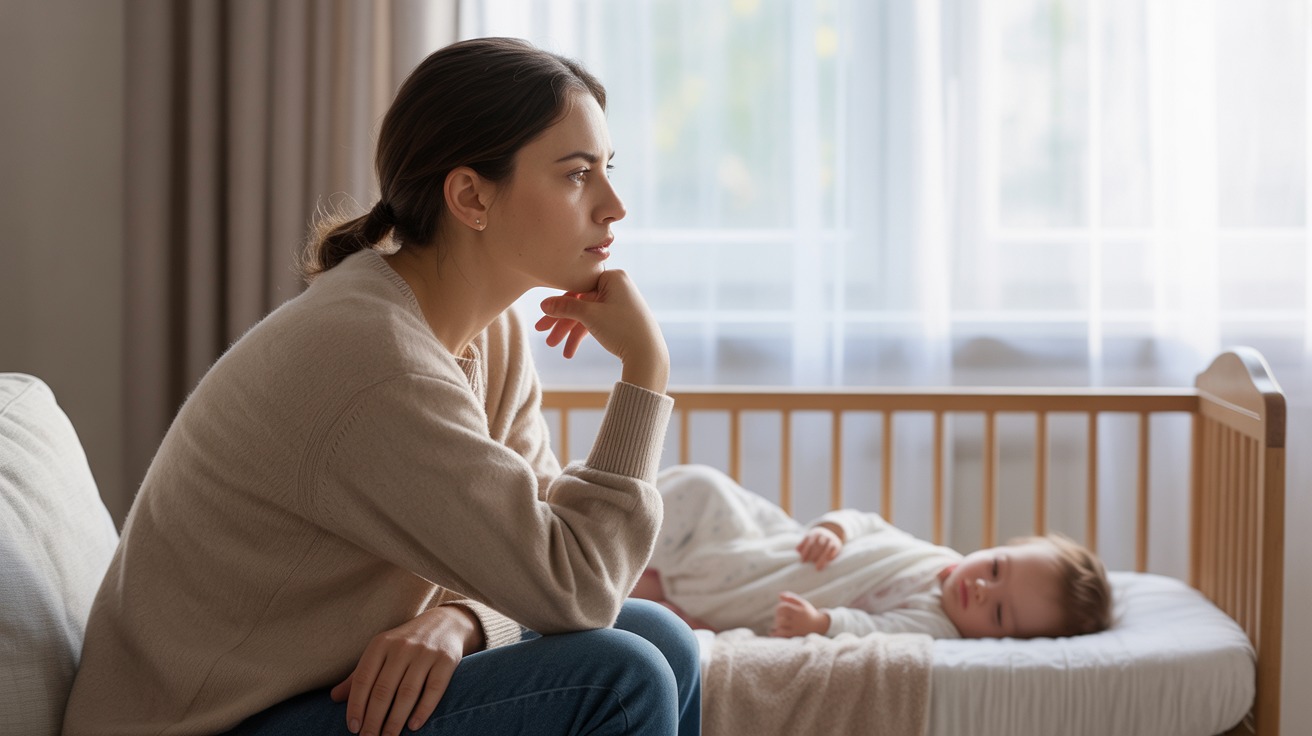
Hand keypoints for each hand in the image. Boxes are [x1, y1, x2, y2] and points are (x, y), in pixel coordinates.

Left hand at [330, 605, 481, 735]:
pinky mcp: (446, 660)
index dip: (356, 706)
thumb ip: (360, 675)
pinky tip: (413, 726)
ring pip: (407, 692)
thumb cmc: (406, 643)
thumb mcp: (381, 652)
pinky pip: (434, 689)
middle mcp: (402, 647)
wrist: (445, 622)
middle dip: (374, 719)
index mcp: (380, 644)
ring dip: (395, 720)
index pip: (363, 679)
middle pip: (383, 689)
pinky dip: (423, 710)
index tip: (353, 728)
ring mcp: (425, 653)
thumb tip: (334, 697)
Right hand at [536, 269, 669, 392]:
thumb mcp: (590, 316)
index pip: (577, 286)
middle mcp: (617, 286)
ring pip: (586, 314)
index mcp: (612, 277)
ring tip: (555, 347)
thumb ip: (565, 308)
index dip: (558, 304)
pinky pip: (596, 322)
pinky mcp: (620, 317)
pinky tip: (570, 351)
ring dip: (569, 331)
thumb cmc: (622, 329)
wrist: (648, 354)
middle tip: (543, 336)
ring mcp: (619, 302)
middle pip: (580, 302)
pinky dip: (583, 335)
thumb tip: (544, 304)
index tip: (542, 319)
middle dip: (561, 321)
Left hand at [770, 591, 829, 637]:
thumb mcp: (802, 603)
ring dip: (777, 625)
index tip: (781, 610)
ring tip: (780, 624)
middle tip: (780, 617)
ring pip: (780, 627)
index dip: (779, 608)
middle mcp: (798, 621)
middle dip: (778, 616)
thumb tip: (779, 595)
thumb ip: (791, 598)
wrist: (820, 627)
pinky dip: (777, 634)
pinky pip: (782, 636)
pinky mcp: (795, 637)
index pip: (783, 607)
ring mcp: (796, 630)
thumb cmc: (808, 613)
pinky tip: (776, 632)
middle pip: (780, 617)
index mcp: (799, 611)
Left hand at [796, 523, 843, 570]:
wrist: (830, 532)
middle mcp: (824, 536)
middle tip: (810, 564)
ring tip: (818, 568)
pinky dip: (832, 555)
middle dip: (814, 555)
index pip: (810, 542)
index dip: (806, 552)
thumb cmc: (815, 539)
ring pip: (828, 548)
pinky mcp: (838, 545)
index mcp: (815, 534)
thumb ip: (802, 544)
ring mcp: (831, 539)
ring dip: (823, 558)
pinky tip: (828, 562)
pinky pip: (835, 549)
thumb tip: (797, 550)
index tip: (802, 561)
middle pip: (819, 545)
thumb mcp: (809, 538)